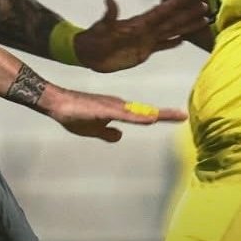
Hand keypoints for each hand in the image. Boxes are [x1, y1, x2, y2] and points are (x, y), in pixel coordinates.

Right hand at [40, 85, 186, 142]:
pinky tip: (147, 119)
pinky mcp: (102, 109)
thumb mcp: (93, 129)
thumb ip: (107, 133)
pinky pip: (122, 114)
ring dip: (154, 114)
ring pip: (137, 112)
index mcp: (119, 111)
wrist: (57, 103)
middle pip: (145, 112)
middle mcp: (119, 106)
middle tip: (183, 115)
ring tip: (173, 115)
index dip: (161, 116)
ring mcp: (112, 107)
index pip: (144, 115)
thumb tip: (119, 136)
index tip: (180, 116)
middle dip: (164, 114)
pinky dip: (137, 117)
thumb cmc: (74, 114)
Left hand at [75, 0, 209, 72]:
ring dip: (186, 27)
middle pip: (171, 21)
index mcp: (138, 24)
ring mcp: (147, 40)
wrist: (89, 54)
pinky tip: (183, 40)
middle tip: (205, 6)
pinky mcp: (144, 51)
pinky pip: (162, 46)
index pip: (159, 13)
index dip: (172, 5)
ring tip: (203, 21)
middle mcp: (146, 30)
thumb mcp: (101, 26)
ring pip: (171, 32)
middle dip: (188, 14)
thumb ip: (108, 15)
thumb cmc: (94, 39)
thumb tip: (109, 0)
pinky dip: (173, 43)